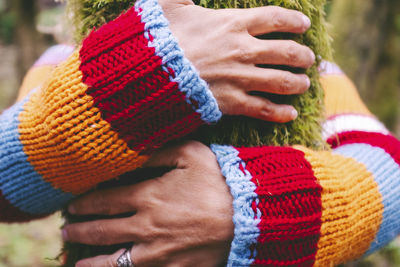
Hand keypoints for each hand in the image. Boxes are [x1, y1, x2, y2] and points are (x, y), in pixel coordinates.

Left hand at [63, 141, 233, 266]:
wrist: (249, 215)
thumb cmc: (220, 181)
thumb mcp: (191, 154)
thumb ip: (158, 151)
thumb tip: (132, 150)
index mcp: (148, 196)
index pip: (102, 201)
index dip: (82, 203)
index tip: (71, 206)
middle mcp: (145, 227)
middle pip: (101, 232)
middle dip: (78, 231)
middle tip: (67, 231)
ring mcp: (158, 253)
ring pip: (112, 263)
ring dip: (91, 262)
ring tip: (78, 262)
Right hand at [159, 0, 314, 121]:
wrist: (149, 74)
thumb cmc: (159, 39)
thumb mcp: (170, 5)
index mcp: (233, 24)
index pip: (275, 19)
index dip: (294, 21)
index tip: (303, 25)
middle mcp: (243, 51)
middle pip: (286, 52)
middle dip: (302, 56)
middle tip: (308, 59)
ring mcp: (239, 78)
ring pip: (281, 81)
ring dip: (297, 83)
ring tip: (304, 84)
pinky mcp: (232, 102)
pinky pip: (264, 109)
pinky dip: (280, 112)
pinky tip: (291, 113)